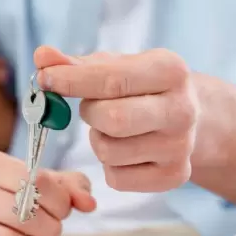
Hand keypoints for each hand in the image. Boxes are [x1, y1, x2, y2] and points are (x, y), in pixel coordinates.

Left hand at [34, 46, 199, 191]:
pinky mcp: (174, 176)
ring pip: (108, 152)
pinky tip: (125, 150)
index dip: (71, 80)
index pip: (111, 80)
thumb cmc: (141, 86)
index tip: (45, 79)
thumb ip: (74, 63)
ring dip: (97, 140)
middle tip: (92, 107)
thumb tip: (42, 56)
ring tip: (113, 128)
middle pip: (112, 119)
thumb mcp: (113, 65)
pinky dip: (109, 165)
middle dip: (89, 113)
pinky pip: (116, 178)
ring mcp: (181, 147)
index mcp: (170, 71)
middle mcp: (181, 110)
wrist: (193, 117)